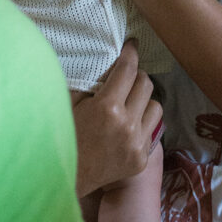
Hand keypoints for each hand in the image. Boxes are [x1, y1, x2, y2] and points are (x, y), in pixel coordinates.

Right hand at [72, 40, 162, 197]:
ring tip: (131, 102)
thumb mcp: (70, 103)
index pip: (128, 70)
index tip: (132, 44)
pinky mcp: (141, 159)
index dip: (131, 53)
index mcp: (107, 107)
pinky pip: (151, 130)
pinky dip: (142, 124)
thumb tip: (102, 62)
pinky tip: (128, 126)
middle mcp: (127, 124)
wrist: (68, 177)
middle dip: (136, 75)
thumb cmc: (65, 135)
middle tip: (127, 76)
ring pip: (156, 106)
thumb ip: (88, 82)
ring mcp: (137, 143)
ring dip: (144, 100)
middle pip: (146, 84)